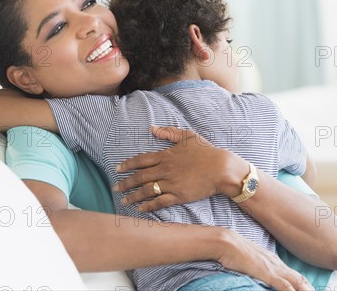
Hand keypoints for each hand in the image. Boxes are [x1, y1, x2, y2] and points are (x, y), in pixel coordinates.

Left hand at [113, 126, 248, 211]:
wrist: (221, 168)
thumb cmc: (206, 151)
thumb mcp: (188, 136)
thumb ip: (169, 132)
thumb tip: (152, 128)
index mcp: (166, 155)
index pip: (141, 160)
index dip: (128, 164)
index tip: (117, 168)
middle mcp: (165, 170)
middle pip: (140, 177)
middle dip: (125, 182)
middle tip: (115, 187)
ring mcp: (171, 184)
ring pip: (146, 190)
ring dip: (133, 196)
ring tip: (123, 200)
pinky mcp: (178, 196)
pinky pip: (159, 202)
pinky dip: (148, 206)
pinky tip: (140, 209)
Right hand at [217, 230, 313, 290]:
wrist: (226, 241)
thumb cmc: (234, 250)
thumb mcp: (251, 260)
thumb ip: (261, 267)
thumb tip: (265, 274)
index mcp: (275, 261)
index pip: (296, 276)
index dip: (306, 285)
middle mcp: (277, 264)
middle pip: (301, 280)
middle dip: (311, 289)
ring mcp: (273, 267)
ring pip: (297, 283)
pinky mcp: (266, 272)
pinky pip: (284, 285)